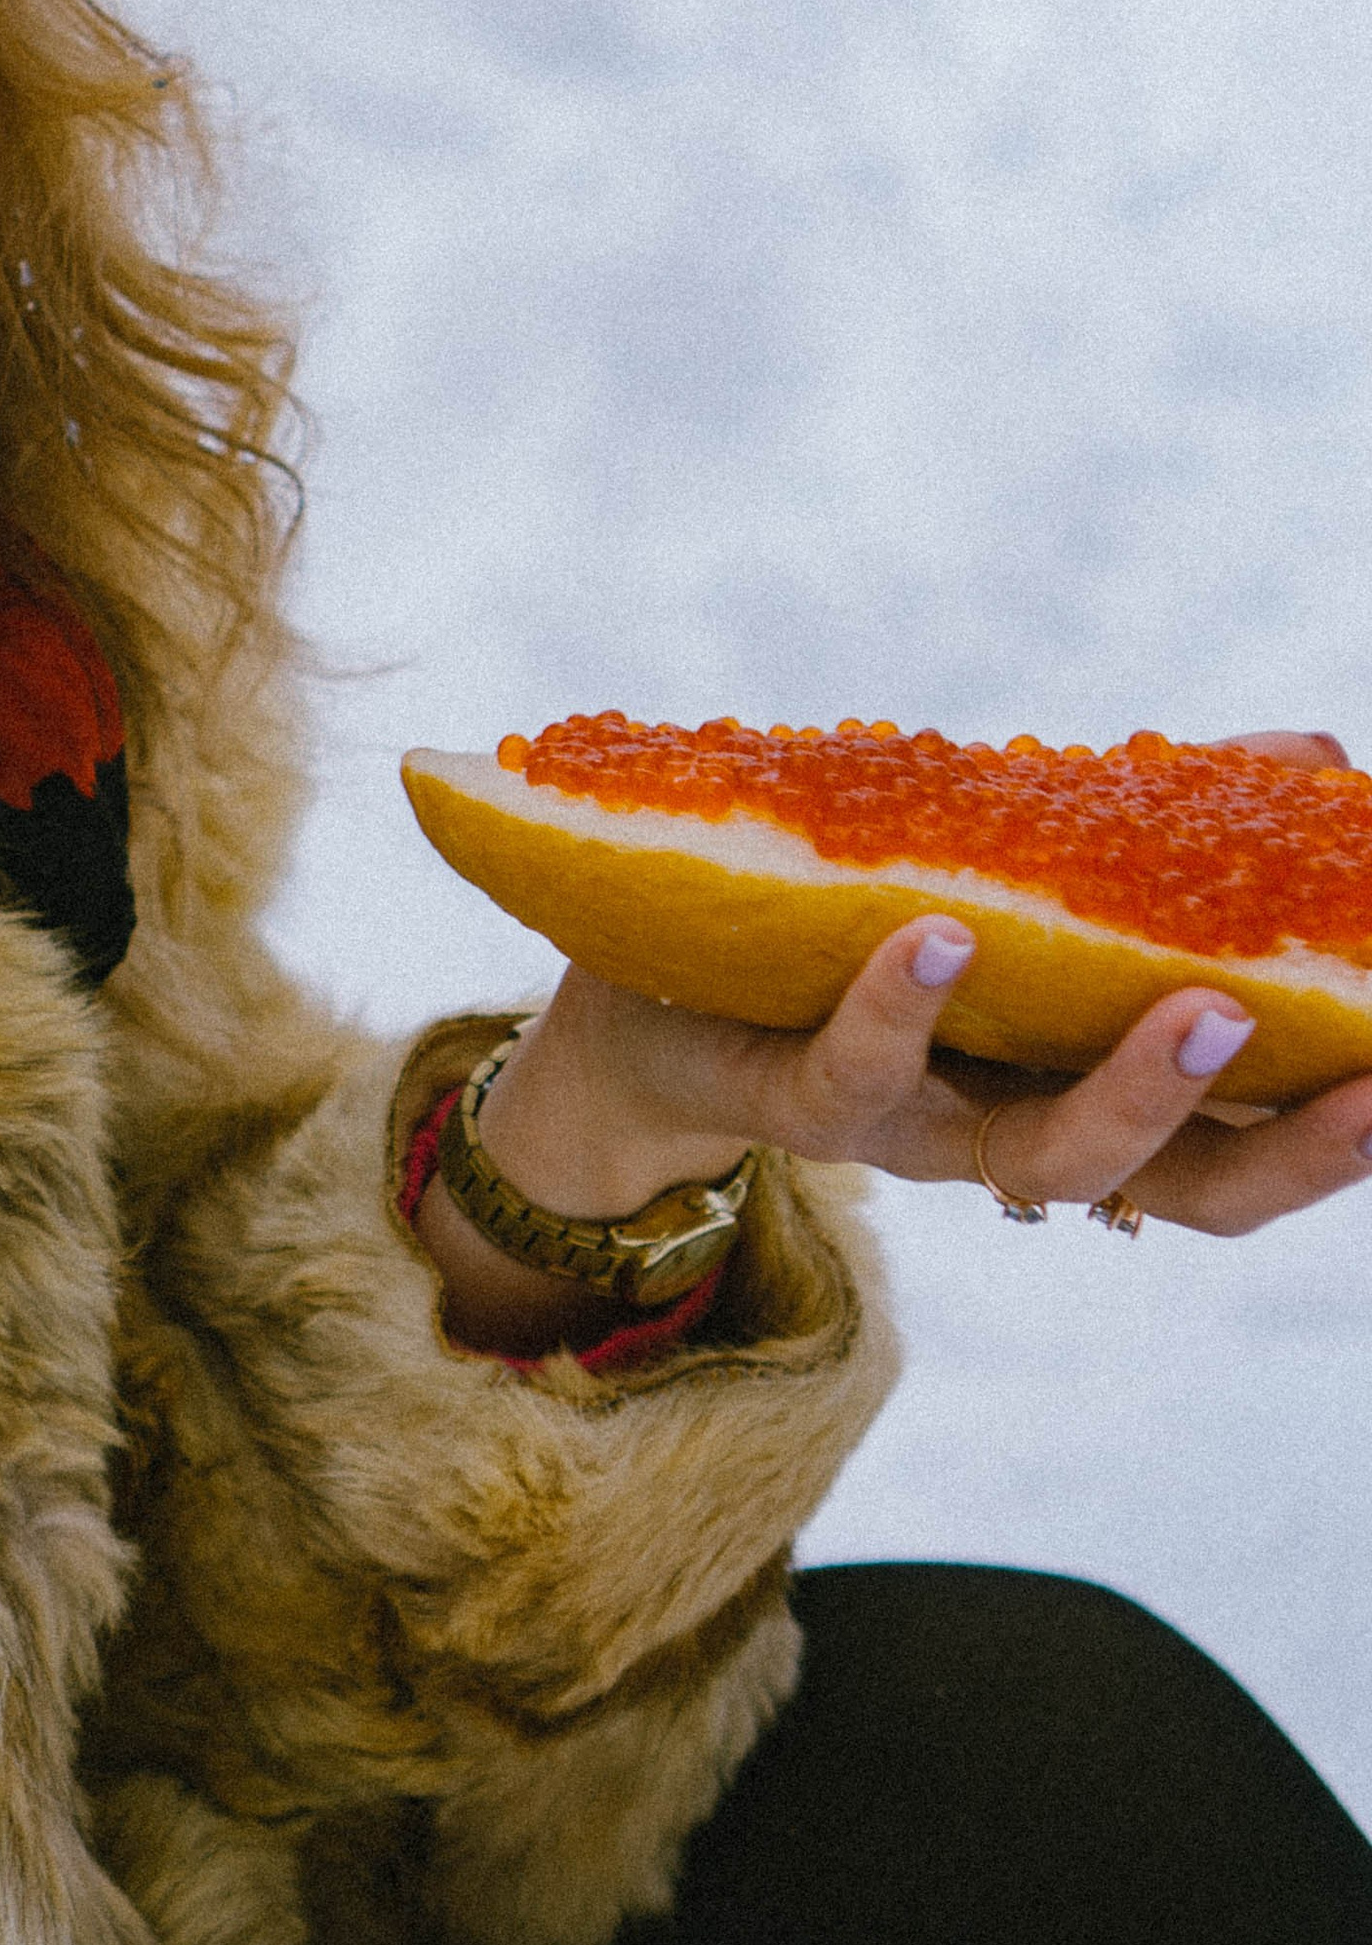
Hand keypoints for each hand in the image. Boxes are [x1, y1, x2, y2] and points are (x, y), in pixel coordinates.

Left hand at [416, 729, 1371, 1352]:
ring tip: (1198, 1009)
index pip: (1237, 1153)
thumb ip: (1155, 822)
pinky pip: (849, 1072)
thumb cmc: (857, 930)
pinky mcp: (784, 1089)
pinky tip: (943, 937)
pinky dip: (899, 1006)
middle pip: (1173, 1190)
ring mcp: (902, 1126)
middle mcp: (1007, 1130)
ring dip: (1125, 1094)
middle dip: (1278, 1150)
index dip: (1331, 1137)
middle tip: (1363, 1082)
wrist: (644, 1000)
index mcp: (1077, 1090)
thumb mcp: (1015, 872)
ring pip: (1031, 1154)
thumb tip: (1313, 753)